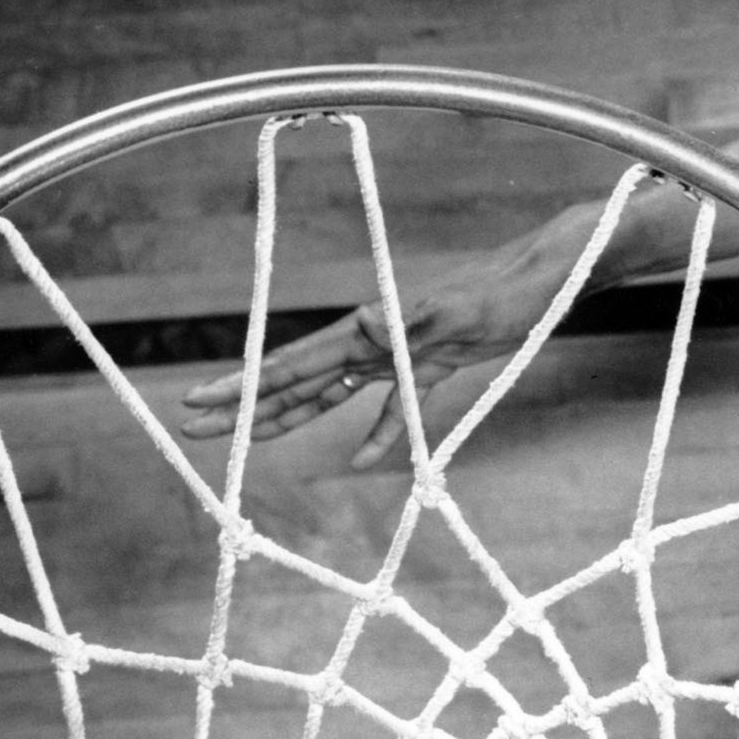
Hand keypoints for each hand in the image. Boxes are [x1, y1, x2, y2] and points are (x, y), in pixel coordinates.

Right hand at [176, 225, 589, 467]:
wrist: (544, 279)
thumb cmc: (505, 293)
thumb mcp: (461, 309)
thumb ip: (413, 318)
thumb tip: (362, 323)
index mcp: (368, 331)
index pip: (293, 363)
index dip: (246, 386)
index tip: (201, 403)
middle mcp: (372, 341)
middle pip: (296, 381)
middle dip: (245, 406)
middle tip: (194, 431)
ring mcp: (398, 355)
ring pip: (331, 394)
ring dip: (290, 417)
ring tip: (249, 439)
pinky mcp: (431, 367)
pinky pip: (393, 408)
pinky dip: (377, 433)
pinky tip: (362, 459)